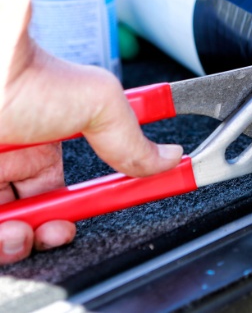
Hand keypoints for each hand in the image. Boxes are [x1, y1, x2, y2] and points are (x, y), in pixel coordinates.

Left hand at [0, 36, 183, 263]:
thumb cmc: (27, 76)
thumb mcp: (99, 102)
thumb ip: (134, 137)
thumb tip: (169, 158)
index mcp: (46, 148)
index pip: (74, 190)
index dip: (92, 206)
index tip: (107, 213)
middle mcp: (13, 165)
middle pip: (39, 217)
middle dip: (53, 232)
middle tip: (57, 229)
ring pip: (14, 228)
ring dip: (26, 239)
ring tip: (28, 231)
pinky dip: (2, 240)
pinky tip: (10, 229)